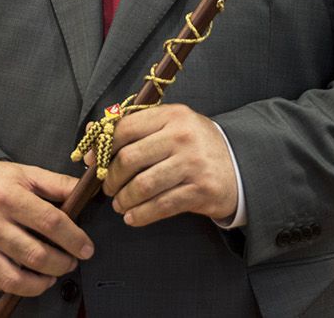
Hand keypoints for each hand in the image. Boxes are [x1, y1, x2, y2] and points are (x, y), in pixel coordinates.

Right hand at [0, 161, 94, 296]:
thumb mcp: (26, 174)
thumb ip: (57, 184)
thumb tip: (87, 191)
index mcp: (8, 197)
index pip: (50, 222)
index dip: (74, 238)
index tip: (86, 248)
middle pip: (37, 255)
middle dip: (63, 263)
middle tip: (71, 262)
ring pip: (17, 279)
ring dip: (43, 282)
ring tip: (52, 275)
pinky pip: (0, 284)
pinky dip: (20, 286)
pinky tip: (29, 276)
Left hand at [101, 104, 237, 226]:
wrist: (239, 165)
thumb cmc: (195, 145)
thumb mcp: (172, 126)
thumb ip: (136, 128)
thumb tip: (93, 139)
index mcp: (172, 115)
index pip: (126, 128)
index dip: (104, 148)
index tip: (95, 163)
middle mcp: (182, 136)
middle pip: (130, 159)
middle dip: (111, 179)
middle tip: (108, 188)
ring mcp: (193, 164)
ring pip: (143, 186)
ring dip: (124, 200)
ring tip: (119, 204)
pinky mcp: (201, 190)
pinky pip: (161, 206)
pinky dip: (140, 215)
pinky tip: (132, 217)